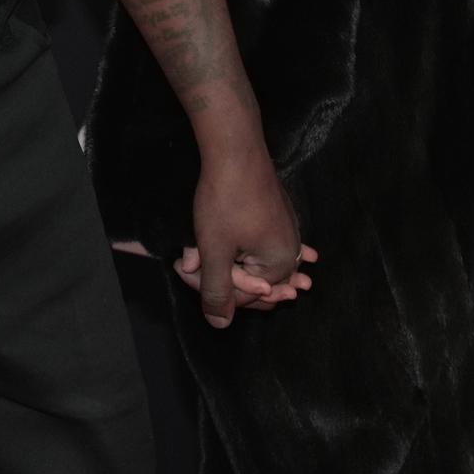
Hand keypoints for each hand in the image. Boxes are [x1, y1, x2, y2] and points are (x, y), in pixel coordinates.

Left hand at [187, 149, 316, 326]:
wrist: (236, 149)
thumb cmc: (226, 200)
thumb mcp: (215, 251)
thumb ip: (217, 290)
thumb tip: (219, 324)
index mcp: (280, 265)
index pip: (243, 295)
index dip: (208, 287)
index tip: (183, 268)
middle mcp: (290, 251)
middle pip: (248, 277)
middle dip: (216, 272)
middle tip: (184, 261)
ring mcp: (286, 231)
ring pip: (249, 258)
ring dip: (222, 258)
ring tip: (194, 257)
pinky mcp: (277, 214)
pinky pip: (258, 240)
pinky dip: (242, 246)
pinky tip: (237, 252)